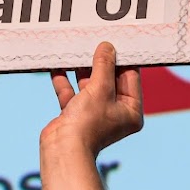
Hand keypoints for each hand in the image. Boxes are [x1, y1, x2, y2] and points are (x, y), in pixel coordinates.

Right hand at [43, 41, 143, 155]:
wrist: (63, 150)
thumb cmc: (88, 124)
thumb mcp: (100, 88)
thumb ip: (104, 65)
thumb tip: (107, 47)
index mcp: (131, 111)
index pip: (130, 77)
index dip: (123, 58)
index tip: (116, 39)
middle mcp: (114, 113)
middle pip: (109, 79)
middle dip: (99, 61)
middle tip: (94, 40)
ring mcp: (94, 114)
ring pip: (89, 85)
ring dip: (81, 69)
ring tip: (76, 49)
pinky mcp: (75, 115)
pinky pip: (71, 93)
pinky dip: (65, 80)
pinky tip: (58, 65)